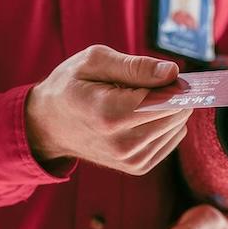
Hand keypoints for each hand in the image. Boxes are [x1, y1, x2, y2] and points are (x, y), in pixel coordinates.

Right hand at [26, 45, 191, 175]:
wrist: (49, 124)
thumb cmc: (72, 85)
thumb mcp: (95, 61)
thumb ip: (136, 66)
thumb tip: (173, 72)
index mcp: (110, 115)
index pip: (166, 101)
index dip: (173, 84)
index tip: (167, 73)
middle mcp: (123, 144)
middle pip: (176, 114)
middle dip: (172, 94)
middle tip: (149, 83)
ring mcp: (131, 160)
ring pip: (178, 126)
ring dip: (169, 109)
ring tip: (138, 100)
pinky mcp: (138, 167)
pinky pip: (172, 138)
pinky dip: (165, 123)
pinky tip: (142, 116)